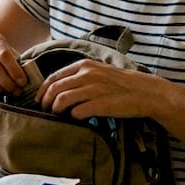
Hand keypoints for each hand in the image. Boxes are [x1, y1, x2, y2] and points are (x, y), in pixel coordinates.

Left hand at [36, 59, 165, 119]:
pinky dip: (72, 116)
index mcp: (84, 65)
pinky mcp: (100, 104)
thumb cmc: (121, 84)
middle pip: (54, 89)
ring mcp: (93, 89)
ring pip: (61, 100)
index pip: (53, 77)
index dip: (42, 90)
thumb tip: (59, 88)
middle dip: (45, 102)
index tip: (39, 100)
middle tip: (45, 111)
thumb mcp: (99, 71)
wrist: (145, 92)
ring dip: (55, 110)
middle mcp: (87, 74)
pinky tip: (75, 119)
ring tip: (57, 116)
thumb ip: (81, 76)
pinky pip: (76, 112)